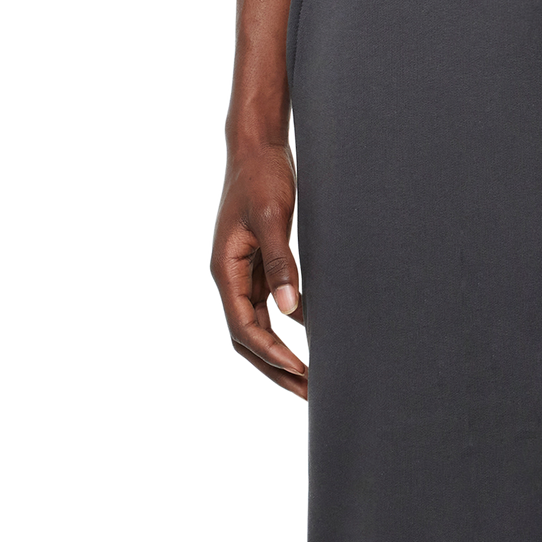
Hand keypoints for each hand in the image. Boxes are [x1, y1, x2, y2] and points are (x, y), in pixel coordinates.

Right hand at [208, 138, 308, 399]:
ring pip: (259, 330)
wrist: (258, 148)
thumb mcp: (272, 219)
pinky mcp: (259, 269)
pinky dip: (290, 332)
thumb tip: (291, 312)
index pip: (245, 328)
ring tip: (314, 379)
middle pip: (249, 339)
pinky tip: (316, 343)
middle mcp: (231, 279)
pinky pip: (272, 311)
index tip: (300, 370)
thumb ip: (282, 264)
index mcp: (225, 271)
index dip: (271, 353)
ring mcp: (244, 276)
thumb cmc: (263, 178)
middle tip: (310, 393)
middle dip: (277, 368)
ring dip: (284, 356)